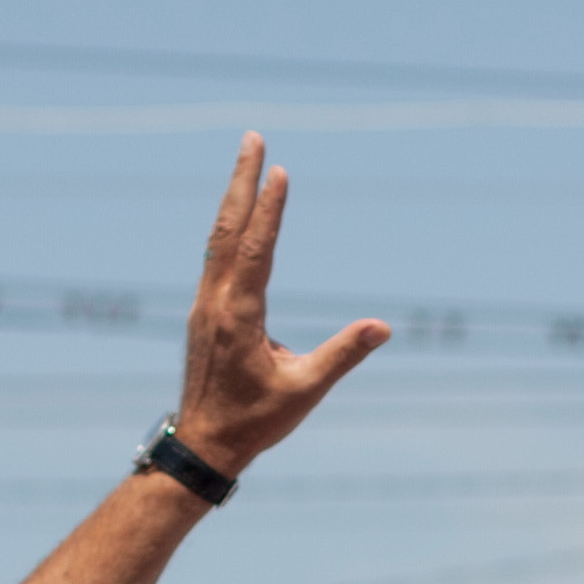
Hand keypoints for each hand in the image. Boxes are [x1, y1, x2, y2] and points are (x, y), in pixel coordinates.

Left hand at [173, 134, 391, 474]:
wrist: (202, 445)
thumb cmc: (255, 422)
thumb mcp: (305, 390)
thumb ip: (342, 354)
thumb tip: (382, 327)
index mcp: (238, 316)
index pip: (256, 250)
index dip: (270, 210)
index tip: (279, 170)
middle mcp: (215, 302)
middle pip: (228, 229)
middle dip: (243, 182)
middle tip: (253, 138)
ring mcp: (204, 305)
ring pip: (217, 240)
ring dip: (233, 199)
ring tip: (247, 164)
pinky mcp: (203, 313)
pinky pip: (214, 258)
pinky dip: (227, 229)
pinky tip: (236, 218)